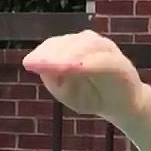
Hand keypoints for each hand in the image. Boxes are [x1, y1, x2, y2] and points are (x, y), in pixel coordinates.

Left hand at [23, 30, 150, 124]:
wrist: (122, 108)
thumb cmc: (92, 97)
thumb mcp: (68, 93)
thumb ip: (54, 81)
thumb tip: (41, 68)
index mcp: (75, 47)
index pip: (55, 44)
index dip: (42, 53)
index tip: (28, 63)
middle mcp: (90, 43)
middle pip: (69, 42)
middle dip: (53, 53)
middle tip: (39, 64)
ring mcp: (107, 50)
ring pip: (87, 46)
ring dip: (70, 55)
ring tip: (57, 66)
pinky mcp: (121, 63)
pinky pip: (105, 60)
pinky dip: (91, 62)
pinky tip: (78, 68)